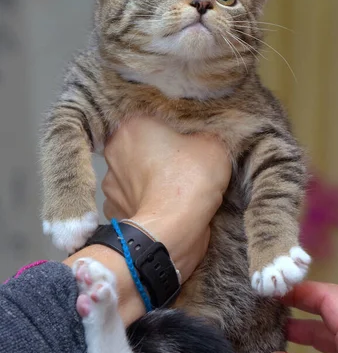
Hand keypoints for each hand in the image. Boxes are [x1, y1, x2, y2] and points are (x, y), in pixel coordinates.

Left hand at [102, 117, 231, 281]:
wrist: (173, 232)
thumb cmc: (189, 180)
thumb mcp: (212, 146)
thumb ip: (202, 137)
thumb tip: (199, 142)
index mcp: (131, 127)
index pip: (150, 120)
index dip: (171, 132)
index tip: (187, 144)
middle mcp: (113, 154)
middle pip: (139, 149)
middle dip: (158, 157)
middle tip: (183, 167)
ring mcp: (109, 187)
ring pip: (133, 178)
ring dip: (149, 184)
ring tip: (176, 194)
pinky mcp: (114, 214)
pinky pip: (132, 204)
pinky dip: (145, 207)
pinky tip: (165, 211)